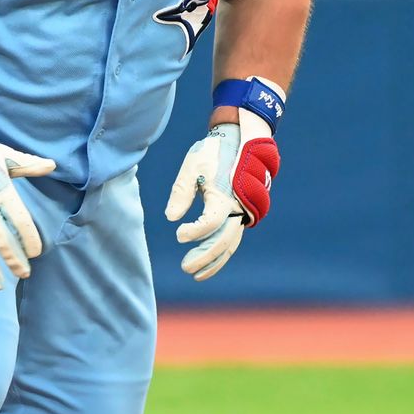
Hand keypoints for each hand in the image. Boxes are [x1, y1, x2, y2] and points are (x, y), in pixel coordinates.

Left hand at [164, 111, 279, 281]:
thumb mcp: (192, 166)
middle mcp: (239, 207)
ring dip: (214, 260)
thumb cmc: (212, 151)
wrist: (238, 139)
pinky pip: (233, 238)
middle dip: (204, 257)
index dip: (195, 232)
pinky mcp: (241, 213)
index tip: (178, 235)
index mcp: (226, 195)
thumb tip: (170, 218)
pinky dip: (221, 252)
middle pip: (223, 240)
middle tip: (185, 267)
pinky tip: (207, 263)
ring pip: (230, 243)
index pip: (211, 223)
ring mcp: (243, 212)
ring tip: (196, 274)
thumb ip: (181, 192)